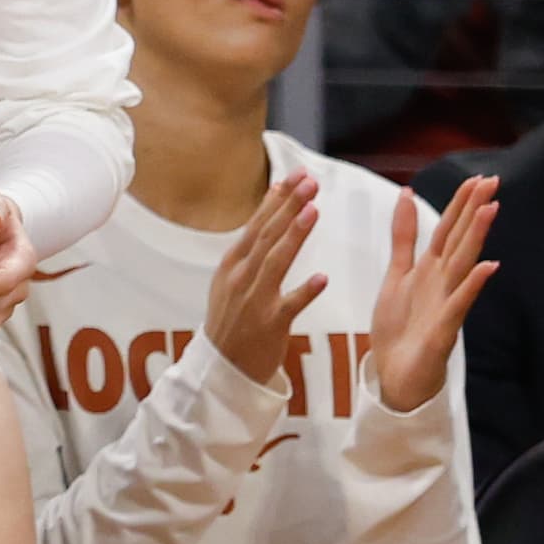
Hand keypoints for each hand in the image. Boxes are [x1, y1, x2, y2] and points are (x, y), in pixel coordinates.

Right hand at [199, 169, 325, 387]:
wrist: (222, 367)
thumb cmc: (233, 320)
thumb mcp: (232, 280)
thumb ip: (252, 250)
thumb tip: (271, 213)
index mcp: (232, 265)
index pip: (256, 225)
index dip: (276, 200)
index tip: (295, 176)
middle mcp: (240, 278)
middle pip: (267, 236)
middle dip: (288, 206)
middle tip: (309, 182)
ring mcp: (253, 301)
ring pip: (275, 262)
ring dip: (294, 236)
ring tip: (312, 211)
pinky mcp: (269, 325)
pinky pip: (289, 306)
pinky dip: (304, 292)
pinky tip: (321, 279)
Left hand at [369, 173, 497, 414]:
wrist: (395, 376)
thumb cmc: (401, 327)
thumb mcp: (396, 274)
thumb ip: (404, 238)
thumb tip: (407, 195)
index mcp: (430, 269)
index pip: (448, 230)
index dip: (461, 204)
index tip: (478, 178)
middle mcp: (443, 282)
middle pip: (459, 240)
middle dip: (473, 212)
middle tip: (492, 181)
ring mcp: (447, 304)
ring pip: (463, 264)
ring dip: (476, 237)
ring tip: (491, 210)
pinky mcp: (444, 328)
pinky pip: (460, 303)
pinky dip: (472, 285)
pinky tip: (487, 267)